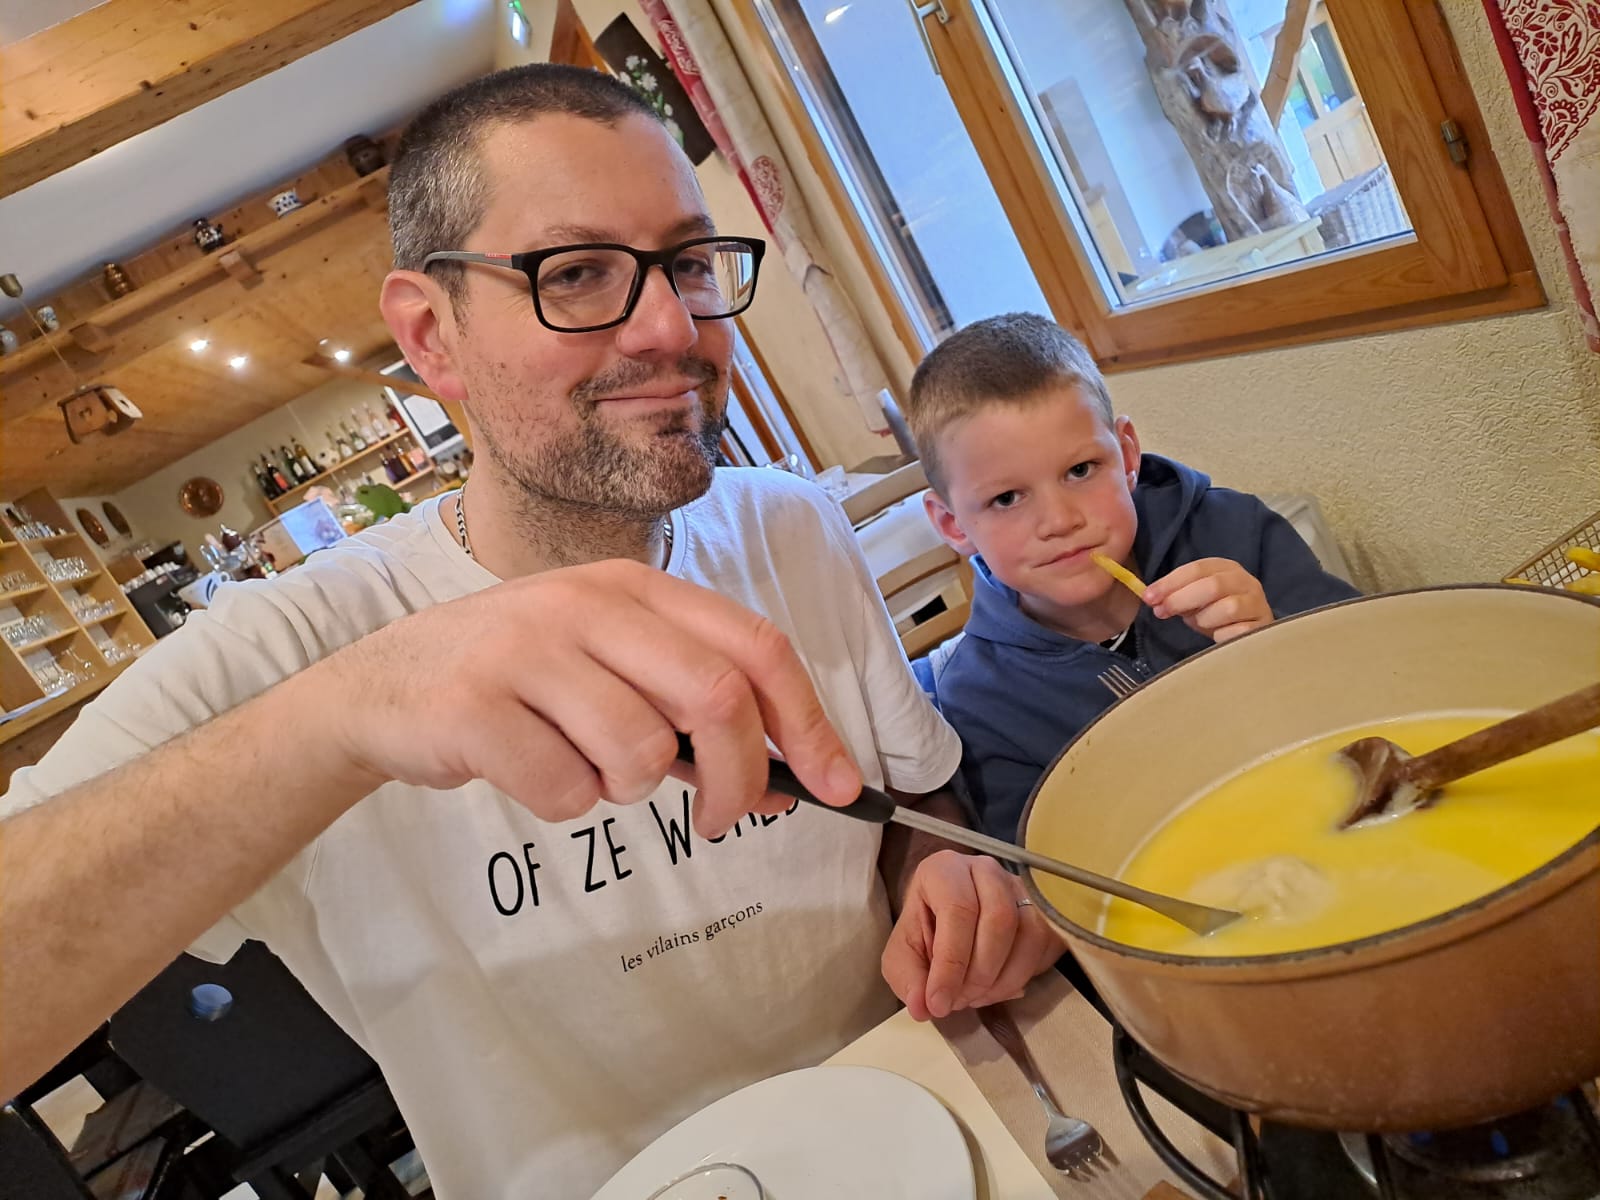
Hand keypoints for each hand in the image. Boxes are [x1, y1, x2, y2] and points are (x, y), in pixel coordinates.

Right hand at [313, 558, 860, 835]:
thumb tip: (784, 774)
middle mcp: (587, 602)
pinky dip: (564, 803)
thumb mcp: (605, 662)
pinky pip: (566, 789)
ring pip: (640, 751)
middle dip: (740, 777)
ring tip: (583, 765)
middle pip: (717, 697)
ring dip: (628, 787)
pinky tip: (528, 769)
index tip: (842, 787)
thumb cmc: (515, 681)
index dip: (810, 722)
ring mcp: (528, 648)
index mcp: (634, 586)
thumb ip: (686, 701)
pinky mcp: (475, 705)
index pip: (756, 646)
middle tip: (723, 819)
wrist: (379, 687)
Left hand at [881, 850, 1064, 1020]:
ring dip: (1003, 980)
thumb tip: (924, 1007)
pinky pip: (1046, 945)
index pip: (958, 910)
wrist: (950, 921)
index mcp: (945, 870)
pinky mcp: (1043, 908)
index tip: (939, 1003)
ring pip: (1029, 933)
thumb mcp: (904, 954)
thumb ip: (909, 978)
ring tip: (977, 998)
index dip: (951, 963)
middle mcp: (987, 870)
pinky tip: (998, 989)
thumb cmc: (926, 929)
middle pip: (1000, 919)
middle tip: (961, 1001)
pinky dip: (1024, 977)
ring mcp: (1020, 886)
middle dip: (980, 974)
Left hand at [1144, 557, 1271, 642]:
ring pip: (1227, 608)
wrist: (1249, 631)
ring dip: (1204, 619)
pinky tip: (1218, 637)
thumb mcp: (1195, 599)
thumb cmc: (1216, 612)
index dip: (1170, 582)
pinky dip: (1221, 636)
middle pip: (1212, 586)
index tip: (1148, 597)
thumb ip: (1176, 594)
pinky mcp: (1262, 627)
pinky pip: (1237, 632)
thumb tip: (1152, 599)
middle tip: (1161, 612)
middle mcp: (1246, 582)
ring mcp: (1257, 604)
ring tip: (1201, 624)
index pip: (1196, 569)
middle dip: (1181, 599)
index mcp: (1226, 568)